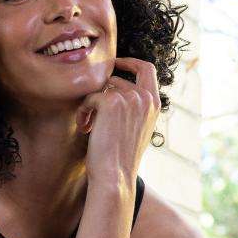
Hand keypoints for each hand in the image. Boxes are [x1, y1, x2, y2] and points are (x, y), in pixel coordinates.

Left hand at [76, 57, 160, 187]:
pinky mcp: (110, 102)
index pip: (147, 68)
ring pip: (101, 89)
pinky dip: (83, 112)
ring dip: (91, 105)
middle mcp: (145, 97)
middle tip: (92, 112)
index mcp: (154, 104)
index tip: (115, 63)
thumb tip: (118, 87)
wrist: (115, 175)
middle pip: (117, 77)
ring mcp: (129, 98)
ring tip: (90, 125)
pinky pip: (89, 98)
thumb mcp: (138, 128)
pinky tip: (85, 129)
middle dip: (101, 92)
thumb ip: (135, 107)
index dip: (130, 62)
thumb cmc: (121, 157)